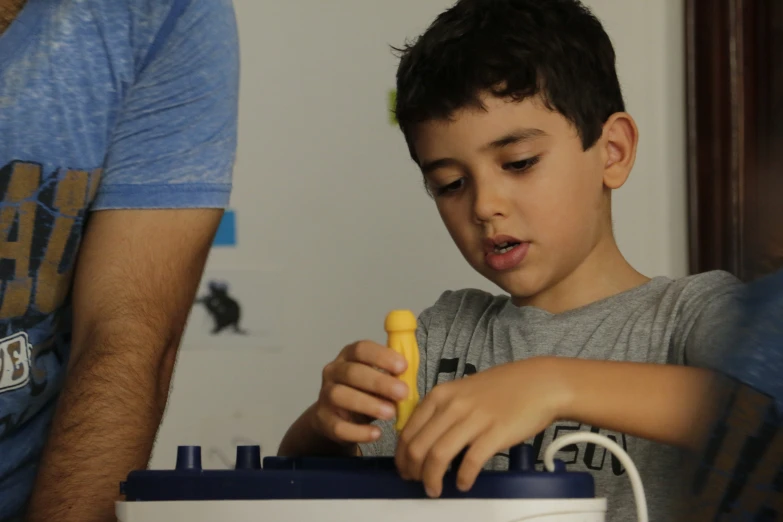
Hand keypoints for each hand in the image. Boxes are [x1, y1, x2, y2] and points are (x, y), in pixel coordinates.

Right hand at [310, 340, 409, 445]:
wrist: (336, 417)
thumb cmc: (364, 392)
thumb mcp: (377, 380)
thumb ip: (391, 376)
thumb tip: (410, 378)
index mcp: (348, 356)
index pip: (361, 349)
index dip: (382, 356)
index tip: (403, 366)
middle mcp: (333, 372)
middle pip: (352, 372)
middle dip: (379, 382)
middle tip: (403, 393)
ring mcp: (325, 395)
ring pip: (340, 396)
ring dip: (368, 404)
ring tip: (390, 413)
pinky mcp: (323, 420)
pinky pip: (338, 426)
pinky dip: (358, 432)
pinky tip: (376, 433)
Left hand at [395, 357, 570, 496]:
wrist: (539, 383)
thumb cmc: (502, 389)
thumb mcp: (462, 391)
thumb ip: (442, 411)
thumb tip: (423, 439)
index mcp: (440, 395)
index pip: (408, 431)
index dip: (402, 456)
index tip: (405, 468)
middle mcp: (452, 405)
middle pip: (418, 446)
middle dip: (413, 471)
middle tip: (417, 482)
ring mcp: (473, 419)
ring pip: (437, 456)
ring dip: (432, 479)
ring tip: (435, 490)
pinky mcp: (494, 433)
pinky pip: (470, 462)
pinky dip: (462, 478)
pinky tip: (463, 484)